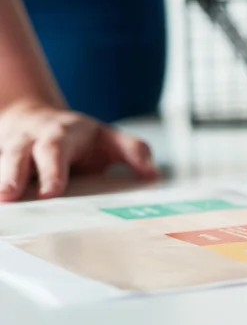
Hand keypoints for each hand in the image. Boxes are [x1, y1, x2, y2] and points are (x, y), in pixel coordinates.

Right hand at [0, 101, 157, 201]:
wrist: (34, 120)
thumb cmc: (79, 138)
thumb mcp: (107, 138)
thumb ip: (133, 152)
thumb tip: (153, 175)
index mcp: (64, 134)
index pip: (58, 149)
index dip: (54, 170)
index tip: (52, 191)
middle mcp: (35, 138)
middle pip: (27, 153)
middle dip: (23, 173)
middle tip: (24, 196)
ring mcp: (13, 149)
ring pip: (6, 159)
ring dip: (3, 179)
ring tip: (3, 199)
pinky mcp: (1, 160)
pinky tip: (2, 203)